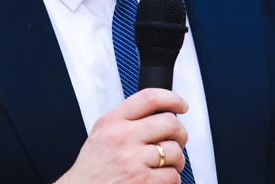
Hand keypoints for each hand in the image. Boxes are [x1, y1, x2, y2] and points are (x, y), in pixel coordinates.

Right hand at [56, 89, 188, 183]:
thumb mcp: (101, 135)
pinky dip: (171, 179)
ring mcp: (133, 160)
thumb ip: (125, 121)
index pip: (149, 98)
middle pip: (169, 123)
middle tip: (178, 142)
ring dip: (177, 161)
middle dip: (180, 134)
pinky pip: (173, 176)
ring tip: (166, 166)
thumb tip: (158, 114)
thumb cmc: (92, 170)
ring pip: (175, 151)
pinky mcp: (142, 181)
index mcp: (112, 122)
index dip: (172, 98)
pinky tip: (159, 180)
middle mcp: (122, 138)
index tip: (181, 105)